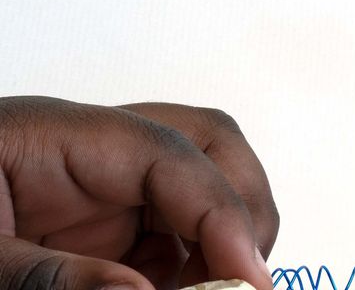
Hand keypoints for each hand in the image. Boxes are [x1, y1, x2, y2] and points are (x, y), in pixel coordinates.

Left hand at [0, 97, 277, 289]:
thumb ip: (50, 276)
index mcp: (52, 136)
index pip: (170, 153)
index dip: (223, 214)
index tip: (249, 277)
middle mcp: (88, 151)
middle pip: (207, 147)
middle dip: (243, 211)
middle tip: (245, 279)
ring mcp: (94, 187)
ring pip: (198, 189)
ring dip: (221, 242)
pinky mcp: (91, 225)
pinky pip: (168, 233)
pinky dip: (188, 267)